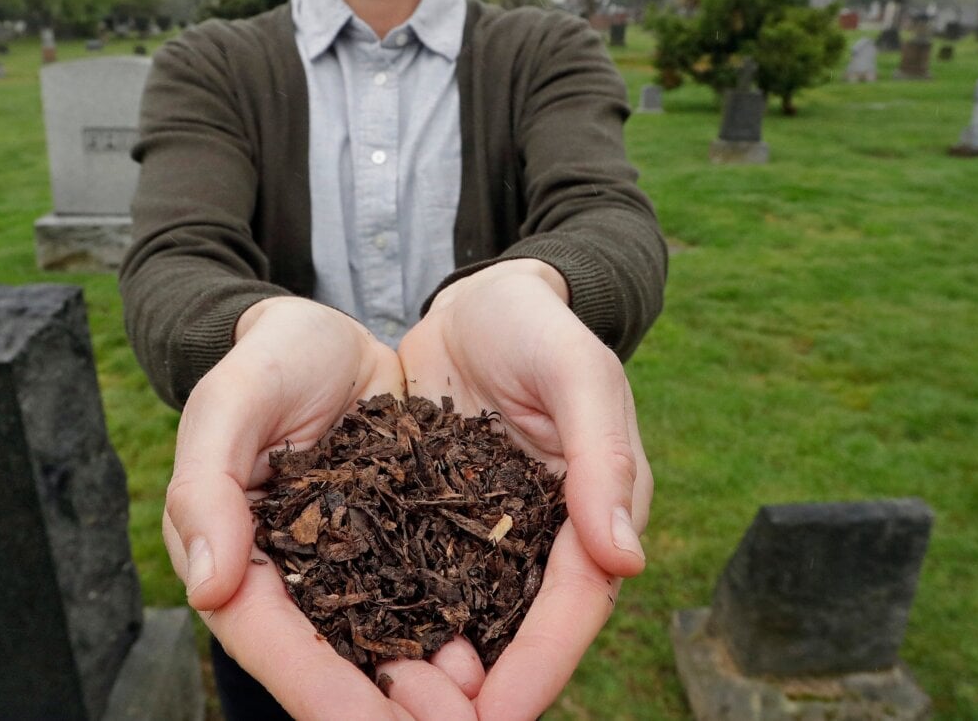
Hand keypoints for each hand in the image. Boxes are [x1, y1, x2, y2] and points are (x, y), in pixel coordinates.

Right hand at [163, 296, 473, 718]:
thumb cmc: (270, 357)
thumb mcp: (231, 400)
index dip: (317, 692)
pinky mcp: (409, 547)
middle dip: (388, 707)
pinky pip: (434, 603)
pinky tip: (495, 657)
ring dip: (432, 687)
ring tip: (482, 706)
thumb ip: (206, 487)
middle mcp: (300, 578)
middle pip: (335, 662)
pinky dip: (461, 634)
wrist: (336, 329)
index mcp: (240, 554)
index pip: (270, 638)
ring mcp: (358, 566)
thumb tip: (206, 588)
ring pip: (390, 646)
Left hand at [395, 260, 652, 720]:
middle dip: (474, 692)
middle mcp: (544, 543)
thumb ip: (603, 455)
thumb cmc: (538, 324)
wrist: (478, 298)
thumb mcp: (578, 370)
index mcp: (594, 514)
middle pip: (520, 638)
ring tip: (380, 699)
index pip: (577, 606)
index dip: (542, 668)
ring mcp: (486, 542)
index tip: (495, 717)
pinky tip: (350, 652)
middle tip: (413, 713)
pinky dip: (392, 626)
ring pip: (467, 627)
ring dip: (429, 672)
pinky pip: (418, 589)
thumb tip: (627, 558)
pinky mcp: (434, 530)